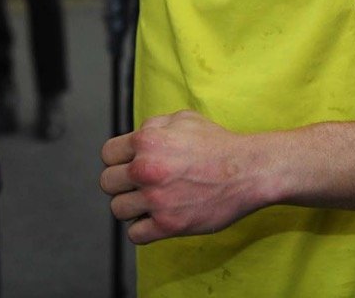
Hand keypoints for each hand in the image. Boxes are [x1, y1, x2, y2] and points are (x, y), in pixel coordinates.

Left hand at [99, 110, 271, 244]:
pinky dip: (143, 229)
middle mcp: (146, 169)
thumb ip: (151, 127)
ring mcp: (156, 199)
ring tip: (149, 202)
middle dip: (121, 183)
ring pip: (117, 209)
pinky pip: (135, 234)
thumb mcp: (181, 119)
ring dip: (131, 207)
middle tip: (140, 184)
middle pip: (107, 182)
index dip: (118, 159)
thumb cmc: (217, 144)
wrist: (247, 171)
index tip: (130, 164)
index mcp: (146, 141)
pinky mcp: (168, 225)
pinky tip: (156, 219)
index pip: (107, 154)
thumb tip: (132, 141)